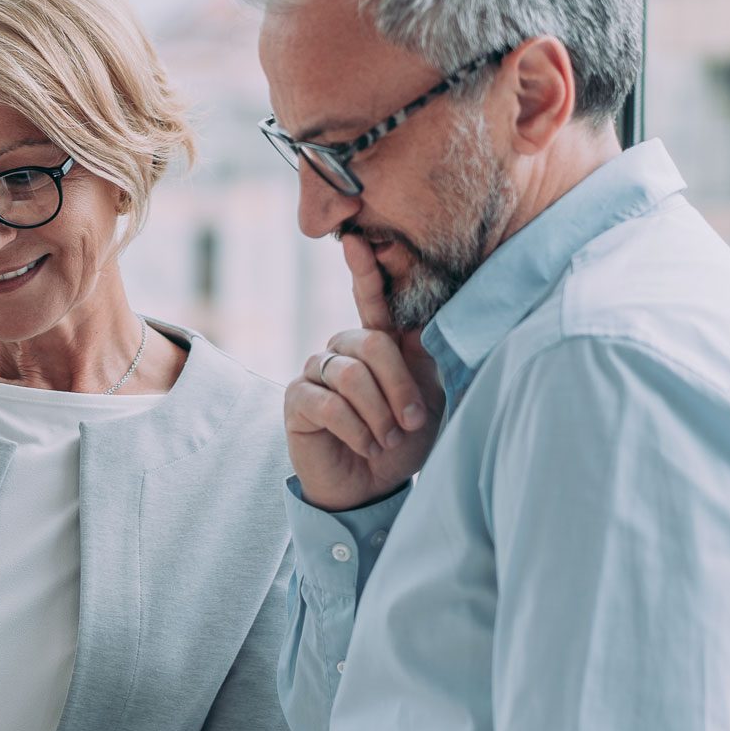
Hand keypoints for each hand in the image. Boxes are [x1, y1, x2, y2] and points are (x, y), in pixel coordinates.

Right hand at [283, 234, 445, 511]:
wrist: (372, 489)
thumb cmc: (401, 443)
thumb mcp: (428, 400)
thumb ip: (426, 362)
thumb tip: (432, 327)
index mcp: (377, 343)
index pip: (372, 299)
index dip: (364, 270)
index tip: (356, 240)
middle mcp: (343, 350)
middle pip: (371, 342)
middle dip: (398, 387)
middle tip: (411, 423)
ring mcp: (316, 372)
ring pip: (351, 374)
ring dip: (378, 414)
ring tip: (386, 440)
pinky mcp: (297, 400)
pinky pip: (329, 403)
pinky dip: (356, 429)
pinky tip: (365, 446)